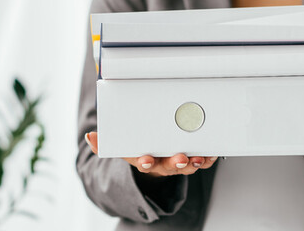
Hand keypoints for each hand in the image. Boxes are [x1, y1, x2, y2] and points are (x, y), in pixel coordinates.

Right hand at [85, 132, 216, 176]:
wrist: (151, 159)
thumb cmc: (136, 147)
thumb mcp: (119, 146)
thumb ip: (103, 142)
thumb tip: (90, 137)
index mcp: (142, 158)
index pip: (142, 161)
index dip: (145, 162)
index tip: (147, 160)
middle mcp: (160, 163)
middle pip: (167, 165)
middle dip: (175, 162)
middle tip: (181, 158)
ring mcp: (175, 163)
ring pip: (186, 165)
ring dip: (194, 162)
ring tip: (200, 157)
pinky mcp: (190, 160)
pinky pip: (201, 161)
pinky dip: (208, 158)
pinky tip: (213, 154)